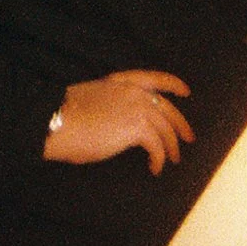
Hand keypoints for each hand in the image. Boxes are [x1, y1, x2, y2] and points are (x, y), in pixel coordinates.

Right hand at [43, 71, 192, 171]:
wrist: (58, 121)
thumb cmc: (64, 117)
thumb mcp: (91, 101)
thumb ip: (111, 105)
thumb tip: (118, 124)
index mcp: (119, 82)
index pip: (154, 78)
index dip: (173, 84)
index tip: (185, 92)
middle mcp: (132, 92)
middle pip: (167, 108)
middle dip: (181, 124)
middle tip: (188, 138)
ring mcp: (137, 108)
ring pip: (166, 129)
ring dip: (172, 147)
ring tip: (173, 160)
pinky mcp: (137, 128)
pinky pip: (157, 146)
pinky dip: (159, 159)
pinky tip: (154, 167)